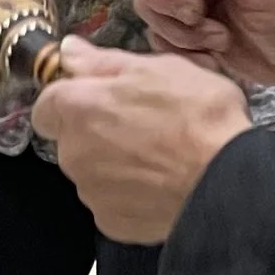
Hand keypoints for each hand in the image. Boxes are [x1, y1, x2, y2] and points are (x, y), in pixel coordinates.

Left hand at [31, 39, 251, 243]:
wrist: (227, 181)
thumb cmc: (197, 116)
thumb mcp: (158, 69)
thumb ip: (104, 62)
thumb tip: (68, 51)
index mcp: (78, 108)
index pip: (47, 105)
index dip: (73, 100)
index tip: (102, 99)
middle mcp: (72, 153)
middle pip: (72, 140)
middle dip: (98, 132)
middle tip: (144, 125)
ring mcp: (90, 192)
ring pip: (92, 172)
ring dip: (114, 164)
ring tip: (160, 158)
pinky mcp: (110, 222)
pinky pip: (112, 202)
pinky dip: (130, 195)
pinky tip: (162, 185)